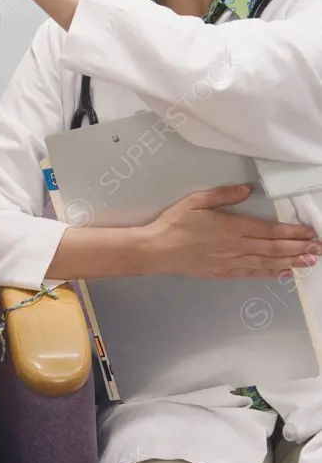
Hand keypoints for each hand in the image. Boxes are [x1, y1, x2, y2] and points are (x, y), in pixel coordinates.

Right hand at [145, 184, 319, 278]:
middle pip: (274, 248)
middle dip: (299, 248)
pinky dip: (271, 273)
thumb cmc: (175, 224)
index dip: (292, 232)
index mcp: (232, 226)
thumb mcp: (197, 201)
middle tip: (318, 249)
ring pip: (268, 262)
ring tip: (309, 261)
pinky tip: (284, 273)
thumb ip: (224, 195)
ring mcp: (232, 262)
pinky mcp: (225, 273)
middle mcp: (237, 246)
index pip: (270, 230)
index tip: (309, 233)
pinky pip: (253, 273)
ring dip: (291, 262)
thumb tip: (247, 190)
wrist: (157, 251)